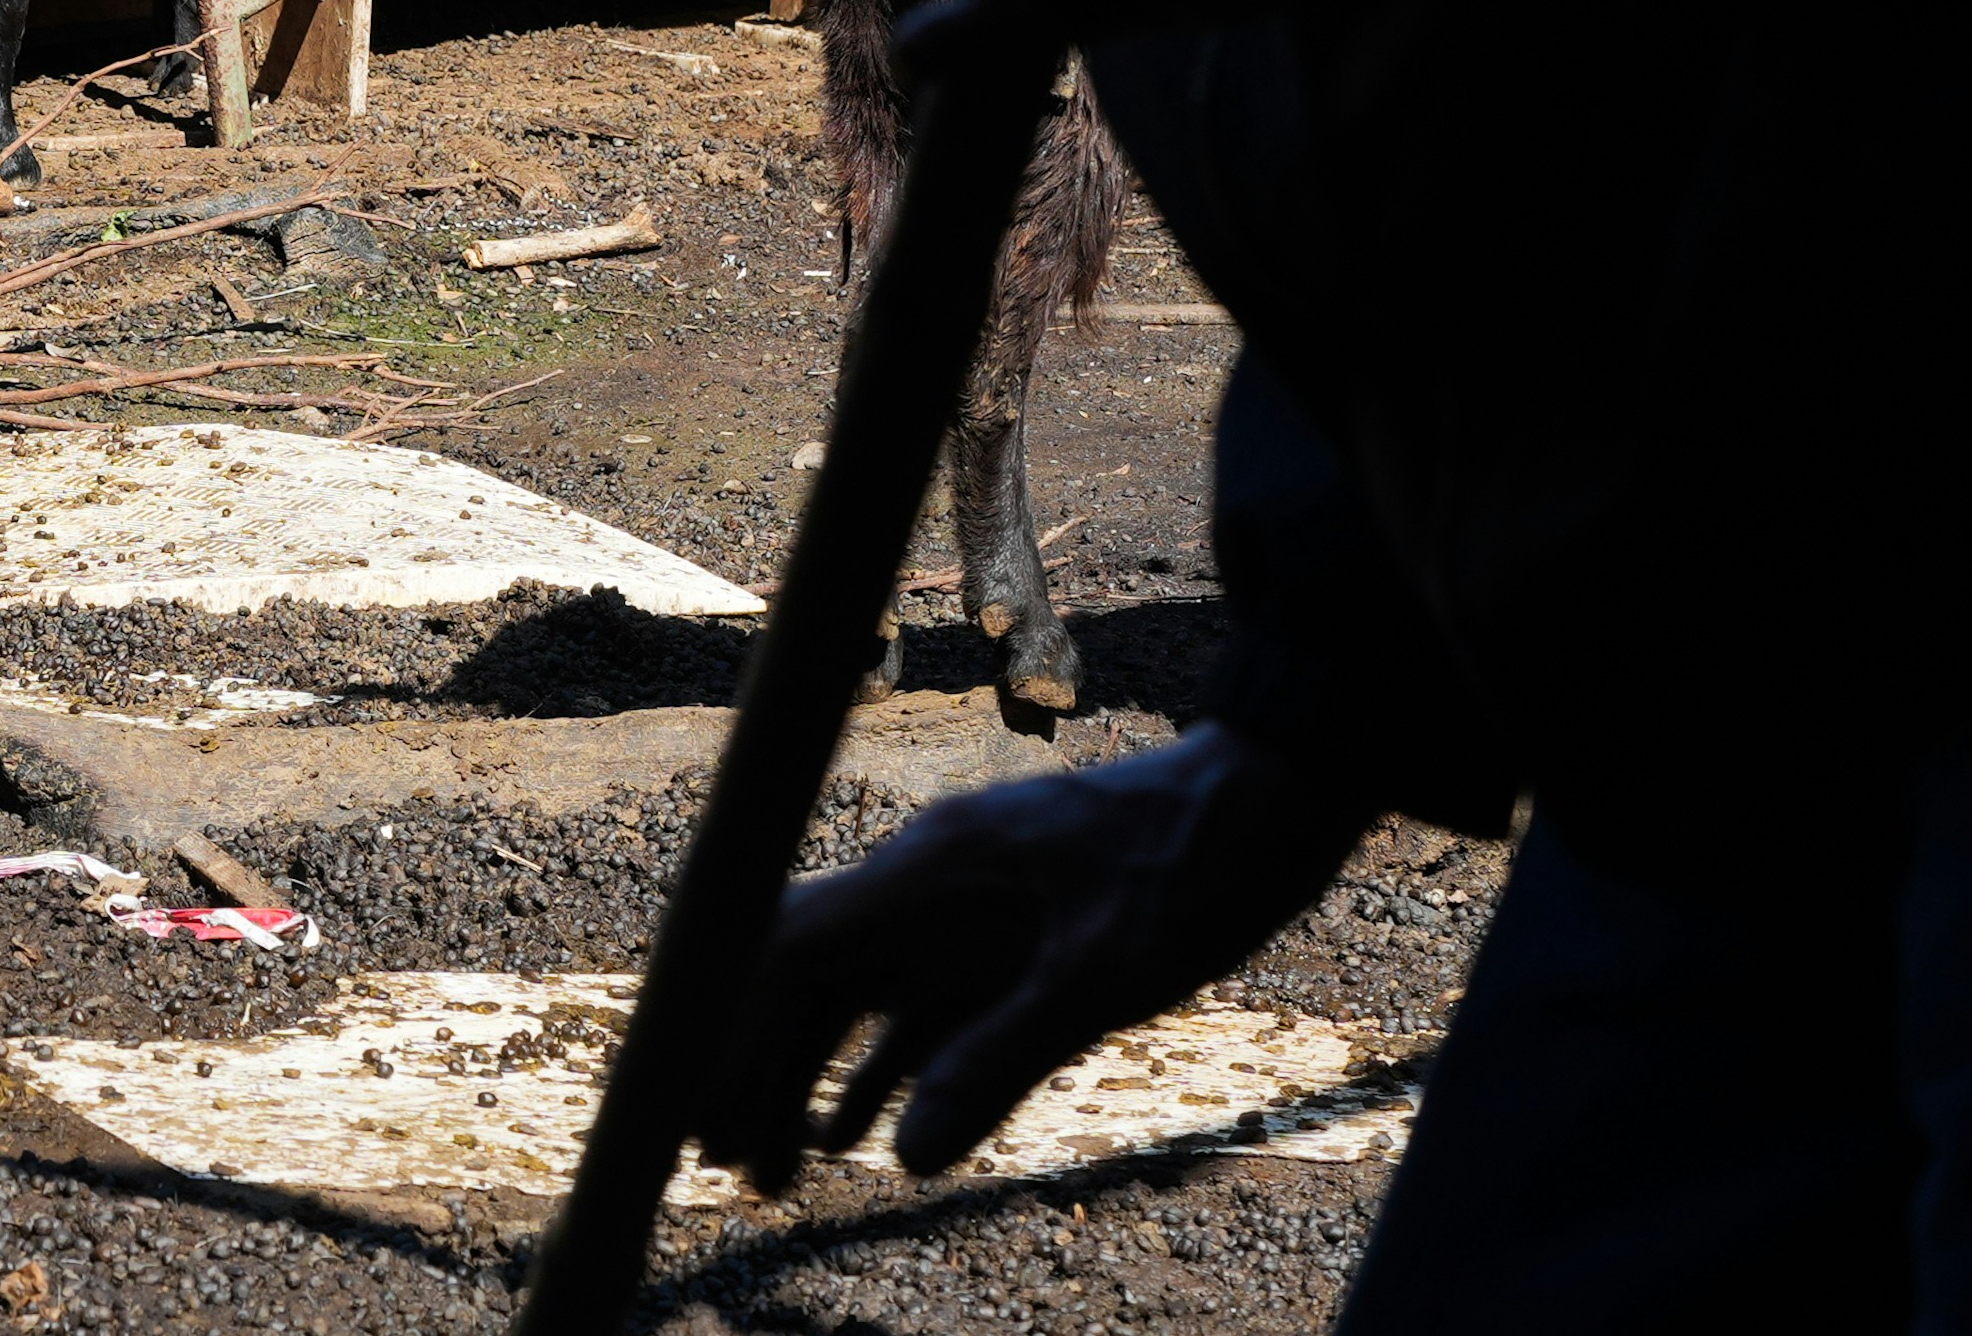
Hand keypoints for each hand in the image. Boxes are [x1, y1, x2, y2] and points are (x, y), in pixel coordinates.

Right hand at [689, 723, 1377, 1189]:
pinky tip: (854, 1135)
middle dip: (752, 1068)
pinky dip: (878, 1071)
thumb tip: (907, 1159)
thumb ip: (1002, 1058)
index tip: (696, 1101)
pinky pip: (916, 1008)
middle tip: (724, 1168)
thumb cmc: (1196, 866)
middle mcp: (926, 884)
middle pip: (804, 979)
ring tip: (773, 1175)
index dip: (731, 1027)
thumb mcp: (1107, 973)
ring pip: (852, 999)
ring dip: (804, 1078)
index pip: (789, 947)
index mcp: (931, 870)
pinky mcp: (1004, 936)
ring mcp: (962, 909)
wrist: (1275, 796)